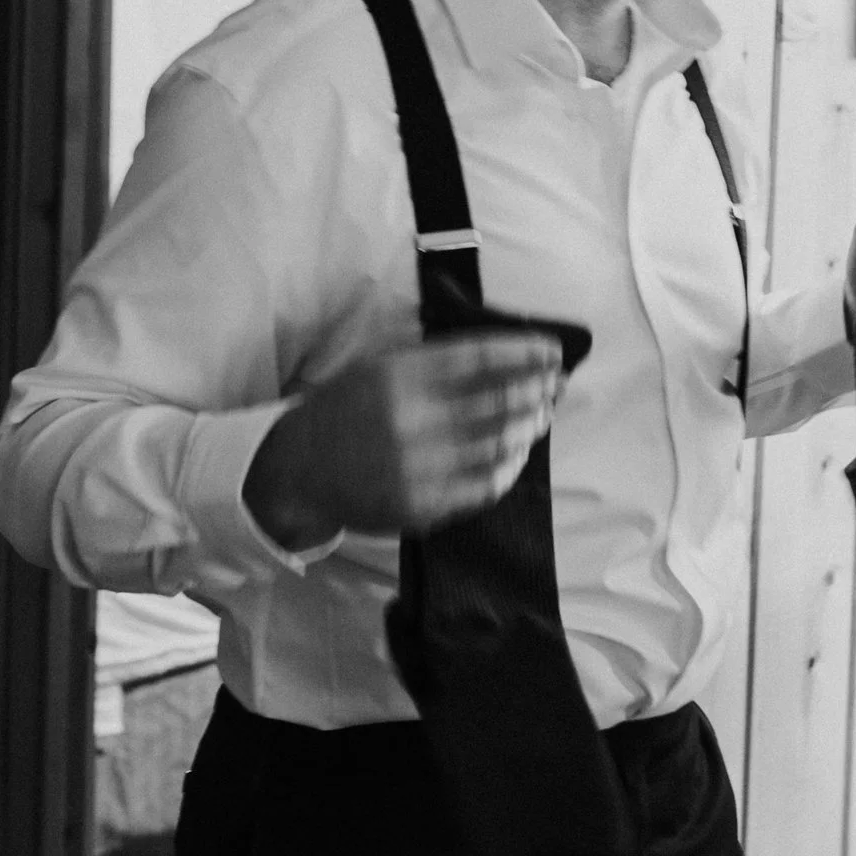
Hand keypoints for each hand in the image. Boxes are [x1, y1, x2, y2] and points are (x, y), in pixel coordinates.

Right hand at [243, 330, 568, 549]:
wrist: (298, 470)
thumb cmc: (345, 409)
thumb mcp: (378, 367)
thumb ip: (433, 361)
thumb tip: (505, 354)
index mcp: (397, 376)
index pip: (477, 359)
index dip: (523, 353)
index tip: (554, 350)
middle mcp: (408, 419)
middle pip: (495, 401)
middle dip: (536, 390)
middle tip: (558, 384)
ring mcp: (416, 467)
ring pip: (495, 444)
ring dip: (528, 427)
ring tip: (543, 415)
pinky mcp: (421, 505)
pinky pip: (482, 486)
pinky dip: (508, 468)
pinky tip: (518, 455)